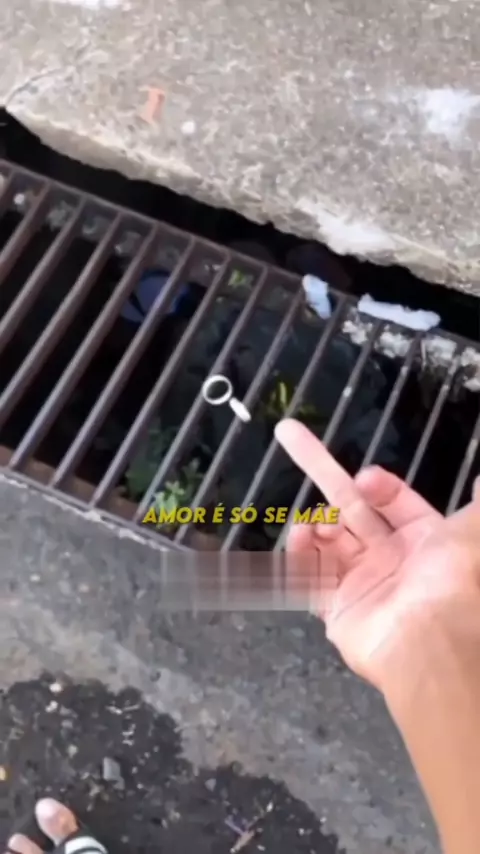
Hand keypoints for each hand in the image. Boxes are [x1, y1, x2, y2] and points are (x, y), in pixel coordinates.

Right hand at [275, 419, 479, 692]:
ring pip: (328, 538)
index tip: (366, 479)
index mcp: (422, 539)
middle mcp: (390, 557)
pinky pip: (311, 577)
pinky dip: (300, 557)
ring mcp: (362, 581)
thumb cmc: (453, 580)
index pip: (391, 499)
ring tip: (312, 521)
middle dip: (322, 471)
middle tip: (291, 436)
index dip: (376, 484)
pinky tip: (300, 538)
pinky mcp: (339, 608)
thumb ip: (479, 503)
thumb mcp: (473, 531)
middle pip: (350, 507)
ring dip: (315, 521)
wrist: (430, 638)